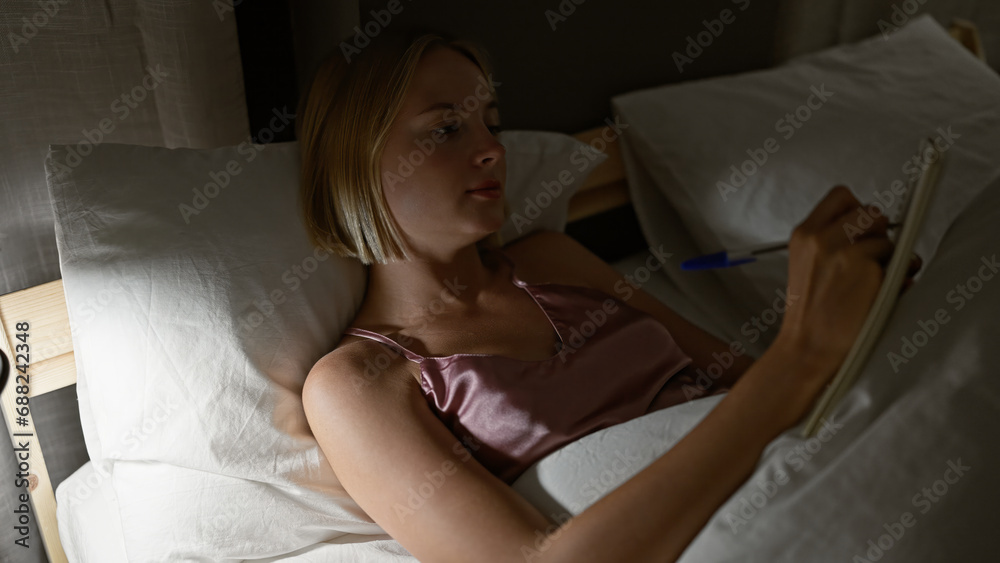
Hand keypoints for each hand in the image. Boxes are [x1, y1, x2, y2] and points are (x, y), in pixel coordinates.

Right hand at [775, 186, 900, 388]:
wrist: (807, 347)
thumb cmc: (812, 313)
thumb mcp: (807, 265)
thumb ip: (830, 241)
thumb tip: (875, 226)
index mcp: (803, 235)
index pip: (841, 196)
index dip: (857, 210)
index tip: (861, 230)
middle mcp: (819, 236)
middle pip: (869, 210)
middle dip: (877, 231)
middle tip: (872, 256)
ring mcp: (841, 250)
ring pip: (885, 233)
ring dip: (889, 252)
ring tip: (879, 276)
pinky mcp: (862, 265)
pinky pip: (897, 257)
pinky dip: (897, 273)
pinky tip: (884, 290)